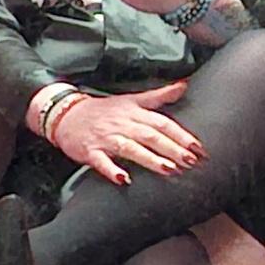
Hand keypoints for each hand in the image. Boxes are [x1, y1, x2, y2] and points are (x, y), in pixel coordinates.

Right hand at [51, 80, 208, 185]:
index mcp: (134, 113)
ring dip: (150, 159)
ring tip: (168, 170)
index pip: (162, 123)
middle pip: (151, 136)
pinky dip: (111, 170)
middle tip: (190, 161)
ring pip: (130, 148)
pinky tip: (123, 179)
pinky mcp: (90, 152)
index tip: (198, 148)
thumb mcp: (131, 100)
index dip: (181, 135)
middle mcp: (123, 124)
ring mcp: (106, 138)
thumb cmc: (103, 111)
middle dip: (172, 148)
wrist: (66, 115)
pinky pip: (101, 162)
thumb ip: (159, 96)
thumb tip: (184, 85)